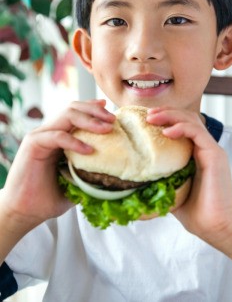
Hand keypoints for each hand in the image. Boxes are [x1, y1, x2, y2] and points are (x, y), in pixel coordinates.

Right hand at [1, 99, 114, 229]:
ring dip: (89, 119)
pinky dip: (75, 141)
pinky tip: (89, 150)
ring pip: (67, 115)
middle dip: (95, 110)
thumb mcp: (77, 182)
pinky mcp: (33, 144)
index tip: (111, 109)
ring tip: (106, 129)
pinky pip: (58, 135)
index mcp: (59, 137)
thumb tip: (117, 175)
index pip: (76, 113)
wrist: (24, 213)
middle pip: (74, 108)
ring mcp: (40, 136)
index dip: (93, 108)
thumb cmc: (48, 199)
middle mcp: (49, 132)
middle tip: (112, 119)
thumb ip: (91, 172)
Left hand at [147, 107, 231, 247]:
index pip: (181, 126)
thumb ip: (158, 183)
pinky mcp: (215, 154)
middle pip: (186, 118)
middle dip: (166, 112)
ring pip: (191, 120)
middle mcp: (205, 148)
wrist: (217, 228)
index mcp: (196, 154)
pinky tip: (167, 131)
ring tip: (152, 117)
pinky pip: (197, 133)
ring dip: (171, 115)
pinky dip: (181, 127)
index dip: (165, 118)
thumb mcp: (171, 193)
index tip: (145, 119)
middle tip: (147, 114)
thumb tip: (132, 185)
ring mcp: (211, 150)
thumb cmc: (196, 214)